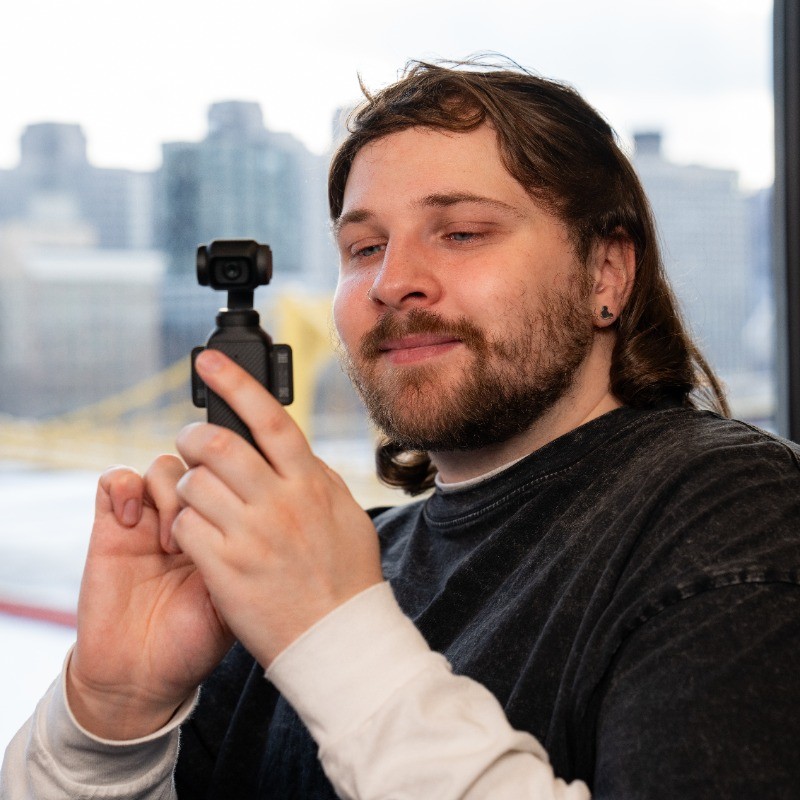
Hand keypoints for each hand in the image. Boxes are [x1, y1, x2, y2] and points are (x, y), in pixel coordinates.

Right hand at [67, 458, 233, 739]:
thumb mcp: (238, 595)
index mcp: (229, 527)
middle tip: (208, 524)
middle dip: (208, 481)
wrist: (142, 677)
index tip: (245, 506)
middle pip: (205, 461)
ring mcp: (151, 518)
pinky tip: (132, 522)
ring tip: (172, 545)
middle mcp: (193, 516)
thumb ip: (249, 550)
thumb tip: (266, 508)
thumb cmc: (196, 641)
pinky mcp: (111, 526)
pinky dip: (124, 487)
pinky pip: (115, 479)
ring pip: (166, 465)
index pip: (239, 475)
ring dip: (170, 493)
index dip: (241, 477)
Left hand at [172, 349, 382, 666]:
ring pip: (193, 483)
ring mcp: (251, 536)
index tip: (209, 361)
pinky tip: (197, 534)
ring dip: (187, 485)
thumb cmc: (344, 574)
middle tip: (193, 444)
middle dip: (195, 436)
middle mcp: (280, 503)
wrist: (338, 638)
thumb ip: (315, 477)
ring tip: (198, 498)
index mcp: (311, 482)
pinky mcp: (225, 570)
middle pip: (219, 443)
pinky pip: (186, 527)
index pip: (270, 418)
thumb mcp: (344, 513)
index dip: (236, 382)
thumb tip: (289, 450)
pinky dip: (184, 524)